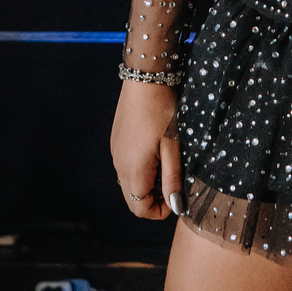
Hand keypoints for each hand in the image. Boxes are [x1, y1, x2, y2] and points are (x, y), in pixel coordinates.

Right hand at [110, 79, 182, 220]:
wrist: (144, 79)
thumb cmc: (163, 112)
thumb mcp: (172, 147)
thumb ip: (172, 179)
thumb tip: (175, 206)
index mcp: (133, 171)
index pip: (140, 209)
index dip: (159, 211)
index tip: (177, 198)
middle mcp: (119, 165)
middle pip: (133, 199)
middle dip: (153, 199)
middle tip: (174, 182)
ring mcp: (115, 152)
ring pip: (129, 182)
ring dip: (147, 183)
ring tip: (167, 164)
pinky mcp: (116, 141)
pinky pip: (126, 166)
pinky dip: (140, 169)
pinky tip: (155, 151)